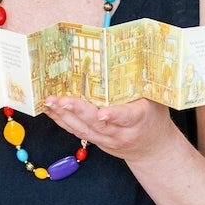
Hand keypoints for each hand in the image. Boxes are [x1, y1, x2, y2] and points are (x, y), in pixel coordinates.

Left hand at [43, 95, 175, 160]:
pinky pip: (77, 131)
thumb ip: (140, 84)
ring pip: (83, 129)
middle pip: (97, 124)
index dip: (113, 115)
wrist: (152, 148)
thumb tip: (129, 56)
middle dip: (77, 111)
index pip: (126, 117)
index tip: (101, 113)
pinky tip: (51, 110)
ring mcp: (107, 139)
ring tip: (49, 102)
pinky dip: (62, 120)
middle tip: (61, 99)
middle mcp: (121, 133)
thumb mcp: (154, 99)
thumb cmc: (154, 118)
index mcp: (139, 119)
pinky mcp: (97, 141)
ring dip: (64, 115)